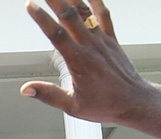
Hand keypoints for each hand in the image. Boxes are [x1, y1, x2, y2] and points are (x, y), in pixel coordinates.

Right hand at [20, 0, 155, 126]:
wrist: (134, 101)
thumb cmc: (106, 105)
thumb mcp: (72, 106)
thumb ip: (48, 95)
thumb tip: (26, 89)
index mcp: (78, 62)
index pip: (56, 34)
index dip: (42, 18)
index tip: (30, 6)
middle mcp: (90, 46)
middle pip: (69, 16)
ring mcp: (102, 40)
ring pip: (85, 12)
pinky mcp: (111, 39)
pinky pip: (104, 15)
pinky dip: (96, 1)